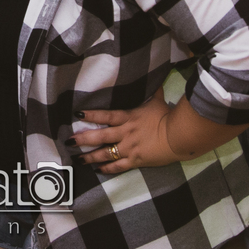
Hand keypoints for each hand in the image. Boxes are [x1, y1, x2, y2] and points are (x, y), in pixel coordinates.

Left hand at [69, 91, 183, 173]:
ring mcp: (129, 148)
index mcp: (128, 118)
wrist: (179, 136)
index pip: (106, 115)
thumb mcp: (158, 102)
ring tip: (78, 159)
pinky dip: (107, 169)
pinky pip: (118, 166)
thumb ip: (153, 92)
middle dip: (83, 139)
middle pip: (100, 136)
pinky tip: (98, 170)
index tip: (77, 114)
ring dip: (90, 157)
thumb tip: (156, 78)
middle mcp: (125, 133)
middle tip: (69, 141)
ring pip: (105, 154)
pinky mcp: (136, 160)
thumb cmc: (168, 117)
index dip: (91, 115)